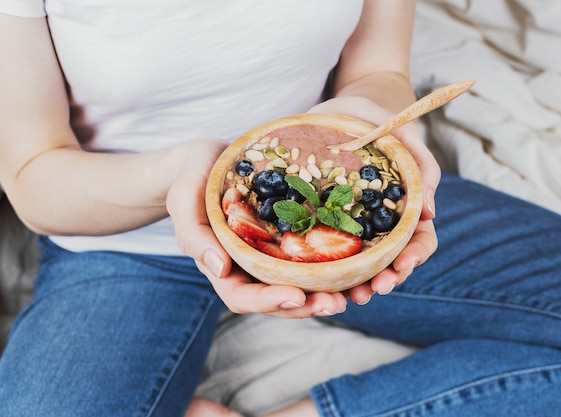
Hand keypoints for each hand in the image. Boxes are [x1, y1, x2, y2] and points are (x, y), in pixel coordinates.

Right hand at [166, 140, 347, 317]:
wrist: (209, 160)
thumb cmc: (191, 181)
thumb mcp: (183, 202)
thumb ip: (194, 236)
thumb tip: (219, 269)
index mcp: (223, 268)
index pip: (243, 297)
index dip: (270, 301)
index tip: (297, 295)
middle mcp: (252, 269)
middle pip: (279, 300)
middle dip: (308, 305)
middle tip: (337, 302)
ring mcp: (273, 256)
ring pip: (302, 285)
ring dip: (328, 292)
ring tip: (357, 292)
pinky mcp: (291, 239)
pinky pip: (314, 257)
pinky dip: (337, 265)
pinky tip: (360, 262)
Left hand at [309, 97, 439, 303]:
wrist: (344, 106)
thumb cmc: (380, 117)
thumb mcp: (403, 134)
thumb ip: (422, 167)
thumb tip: (432, 213)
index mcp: (406, 206)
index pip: (419, 239)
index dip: (414, 256)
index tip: (402, 266)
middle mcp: (381, 221)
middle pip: (391, 260)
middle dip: (386, 279)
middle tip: (371, 292)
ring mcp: (353, 222)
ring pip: (361, 262)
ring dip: (358, 283)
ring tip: (349, 297)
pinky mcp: (325, 218)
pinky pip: (327, 247)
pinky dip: (329, 267)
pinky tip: (320, 280)